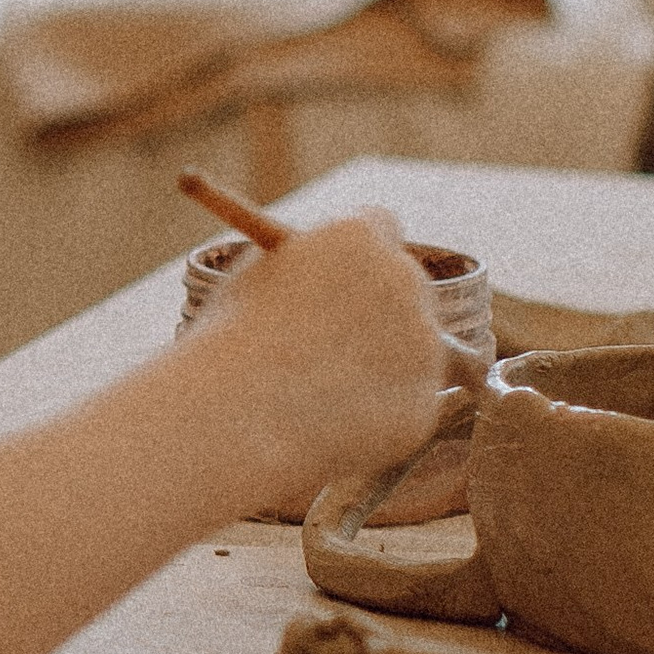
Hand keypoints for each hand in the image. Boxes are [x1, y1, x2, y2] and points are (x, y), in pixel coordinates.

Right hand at [187, 212, 445, 509]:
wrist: (238, 419)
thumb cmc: (228, 346)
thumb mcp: (254, 281)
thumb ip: (299, 268)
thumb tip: (311, 275)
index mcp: (356, 237)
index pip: (379, 225)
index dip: (360, 255)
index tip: (348, 275)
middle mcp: (402, 279)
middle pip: (407, 286)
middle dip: (381, 310)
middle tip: (341, 343)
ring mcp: (422, 341)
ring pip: (412, 351)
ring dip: (380, 368)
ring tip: (316, 397)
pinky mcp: (424, 399)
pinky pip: (407, 405)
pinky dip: (379, 418)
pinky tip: (332, 429)